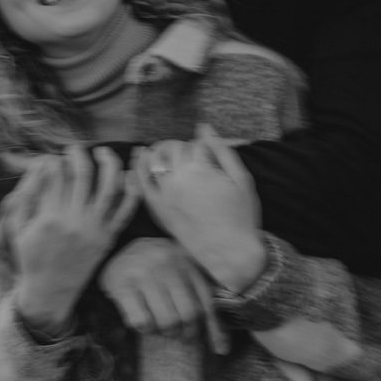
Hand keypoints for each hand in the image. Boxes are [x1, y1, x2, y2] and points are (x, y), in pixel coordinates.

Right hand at [5, 146, 137, 334]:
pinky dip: (131, 191)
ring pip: (109, 187)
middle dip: (79, 155)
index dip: (56, 159)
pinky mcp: (108, 238)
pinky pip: (125, 211)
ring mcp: (94, 229)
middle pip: (83, 174)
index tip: (54, 158)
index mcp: (50, 217)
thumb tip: (41, 166)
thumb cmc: (31, 257)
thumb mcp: (18, 227)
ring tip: (102, 153)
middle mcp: (74, 221)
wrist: (50, 292)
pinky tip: (128, 175)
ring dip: (109, 164)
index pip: (57, 174)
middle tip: (74, 149)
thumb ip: (26, 195)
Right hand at [98, 237, 229, 353]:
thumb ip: (201, 301)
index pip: (206, 301)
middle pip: (188, 315)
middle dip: (186, 332)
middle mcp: (166, 262)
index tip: (220, 350)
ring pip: (166, 321)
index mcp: (184, 260)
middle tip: (178, 333)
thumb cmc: (157, 269)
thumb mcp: (181, 274)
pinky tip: (142, 318)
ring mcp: (143, 272)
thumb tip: (223, 349)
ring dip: (164, 332)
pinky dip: (145, 328)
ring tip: (159, 325)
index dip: (215, 329)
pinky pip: (142, 321)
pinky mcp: (122, 284)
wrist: (118, 248)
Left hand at [133, 125, 266, 293]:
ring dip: (158, 151)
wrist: (231, 254)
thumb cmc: (241, 216)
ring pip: (155, 160)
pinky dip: (138, 168)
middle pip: (174, 148)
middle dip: (181, 146)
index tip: (209, 154)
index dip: (203, 145)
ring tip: (163, 150)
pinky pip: (142, 184)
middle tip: (188, 153)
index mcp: (202, 168)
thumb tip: (204, 126)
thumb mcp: (241, 178)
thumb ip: (222, 150)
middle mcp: (180, 178)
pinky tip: (139, 157)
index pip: (196, 143)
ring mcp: (167, 194)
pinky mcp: (159, 210)